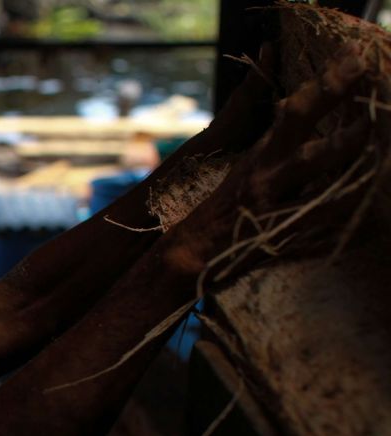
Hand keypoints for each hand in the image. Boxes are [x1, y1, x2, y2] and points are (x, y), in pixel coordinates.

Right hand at [166, 46, 373, 278]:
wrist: (193, 250)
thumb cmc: (224, 209)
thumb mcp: (249, 169)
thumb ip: (278, 144)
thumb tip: (299, 111)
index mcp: (261, 152)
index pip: (294, 107)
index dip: (325, 80)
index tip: (353, 53)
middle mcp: (266, 168)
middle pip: (299, 120)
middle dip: (331, 91)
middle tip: (361, 66)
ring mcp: (270, 197)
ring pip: (313, 165)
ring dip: (347, 146)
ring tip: (375, 131)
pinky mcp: (276, 228)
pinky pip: (317, 216)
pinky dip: (344, 206)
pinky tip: (368, 198)